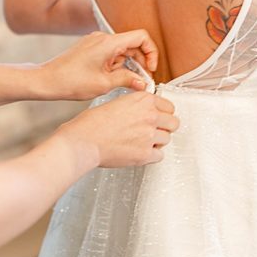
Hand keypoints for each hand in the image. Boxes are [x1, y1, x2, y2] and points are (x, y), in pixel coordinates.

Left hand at [39, 30, 158, 99]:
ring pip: (123, 50)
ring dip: (130, 65)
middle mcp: (102, 38)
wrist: (46, 80)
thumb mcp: (104, 84)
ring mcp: (96, 43)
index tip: (151, 68)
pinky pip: (112, 53)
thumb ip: (128, 80)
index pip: (141, 37)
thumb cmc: (68, 81)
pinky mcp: (91, 49)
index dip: (151, 52)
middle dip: (142, 62)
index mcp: (108, 43)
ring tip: (128, 82)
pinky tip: (116, 79)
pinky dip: (118, 65)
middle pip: (133, 44)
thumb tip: (143, 82)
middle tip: (143, 79)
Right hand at [57, 91, 179, 167]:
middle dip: (165, 128)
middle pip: (174, 123)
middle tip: (154, 131)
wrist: (82, 142)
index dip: (164, 114)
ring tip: (141, 142)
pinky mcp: (146, 154)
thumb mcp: (116, 104)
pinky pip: (159, 156)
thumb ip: (136, 107)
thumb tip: (146, 112)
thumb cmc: (91, 124)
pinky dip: (151, 156)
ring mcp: (149, 135)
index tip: (160, 118)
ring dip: (157, 142)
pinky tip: (139, 152)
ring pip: (167, 139)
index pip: (170, 107)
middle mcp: (150, 116)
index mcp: (143, 100)